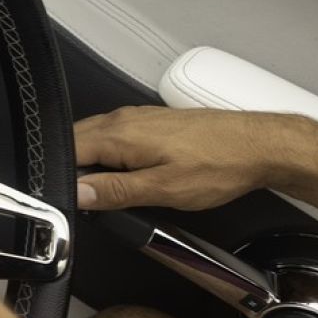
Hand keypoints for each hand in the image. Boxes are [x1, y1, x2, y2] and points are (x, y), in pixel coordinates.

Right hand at [75, 106, 303, 210]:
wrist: (257, 145)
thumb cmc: (218, 165)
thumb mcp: (163, 189)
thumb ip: (115, 191)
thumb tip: (78, 193)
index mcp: (119, 134)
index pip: (67, 150)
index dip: (60, 176)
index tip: (63, 199)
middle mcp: (122, 119)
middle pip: (76, 141)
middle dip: (71, 168)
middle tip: (81, 199)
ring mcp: (136, 118)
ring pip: (94, 137)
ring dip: (89, 161)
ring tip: (102, 190)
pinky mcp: (150, 122)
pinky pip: (113, 134)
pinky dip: (107, 154)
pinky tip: (122, 173)